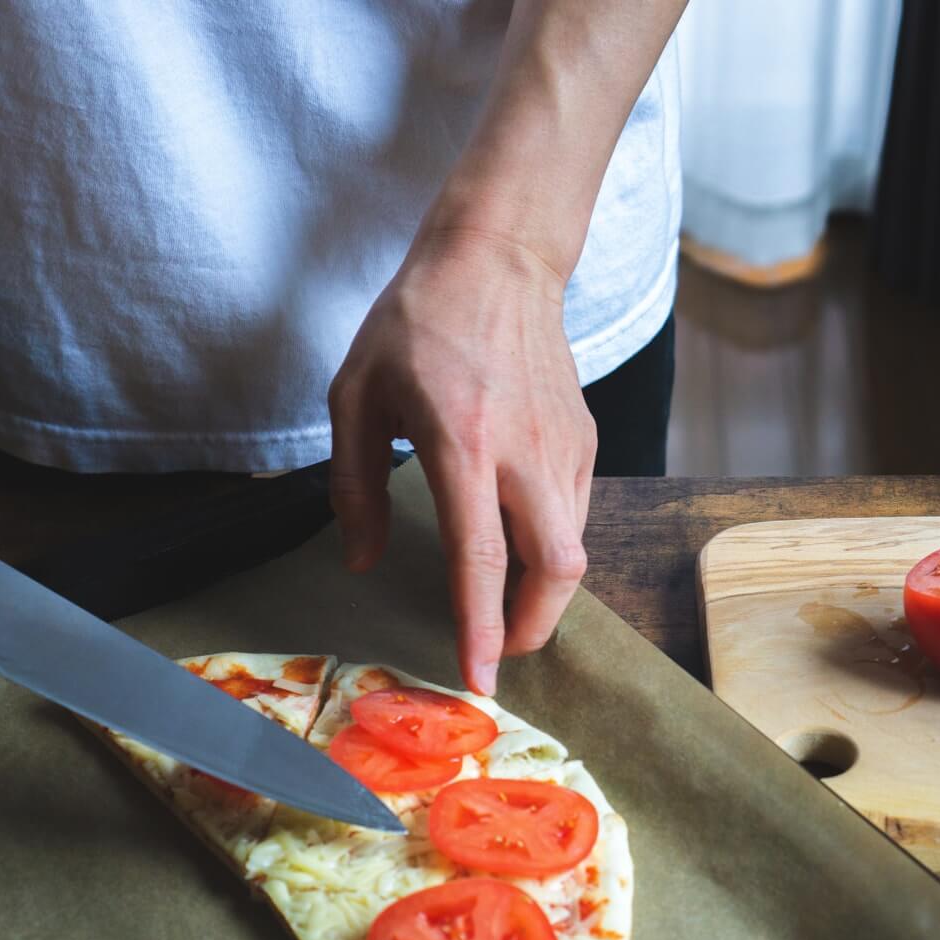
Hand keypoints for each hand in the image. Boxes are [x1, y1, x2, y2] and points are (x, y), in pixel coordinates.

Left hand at [327, 228, 596, 695]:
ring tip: (503, 602)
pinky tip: (517, 538)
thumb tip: (362, 559)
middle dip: (531, 627)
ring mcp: (565, 447)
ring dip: (543, 591)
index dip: (480, 626)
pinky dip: (551, 545)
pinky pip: (576, 513)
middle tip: (497, 648)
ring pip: (575, 548)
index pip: (480, 557)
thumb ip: (354, 485)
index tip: (479, 679)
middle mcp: (525, 452)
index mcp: (462, 442)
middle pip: (557, 570)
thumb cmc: (418, 321)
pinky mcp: (585, 439)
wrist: (499, 259)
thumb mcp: (355, 394)